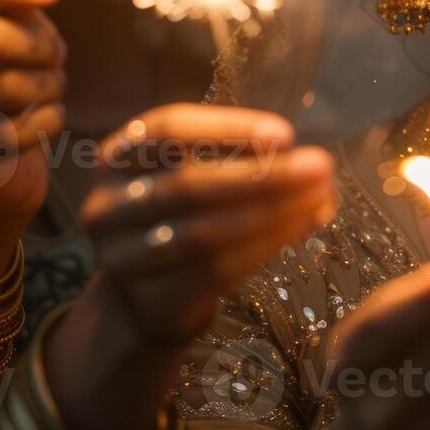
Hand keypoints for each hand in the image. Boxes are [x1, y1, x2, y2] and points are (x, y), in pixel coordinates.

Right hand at [79, 104, 335, 345]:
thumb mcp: (201, 173)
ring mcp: (121, 258)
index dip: (228, 129)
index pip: (168, 130)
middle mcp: (108, 206)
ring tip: (321, 198)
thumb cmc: (186, 214)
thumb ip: (244, 160)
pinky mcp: (148, 300)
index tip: (286, 134)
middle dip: (263, 175)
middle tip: (321, 166)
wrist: (149, 292)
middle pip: (188, 185)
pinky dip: (263, 248)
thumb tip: (310, 164)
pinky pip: (212, 273)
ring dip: (272, 214)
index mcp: (118, 156)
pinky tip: (301, 228)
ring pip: (203, 234)